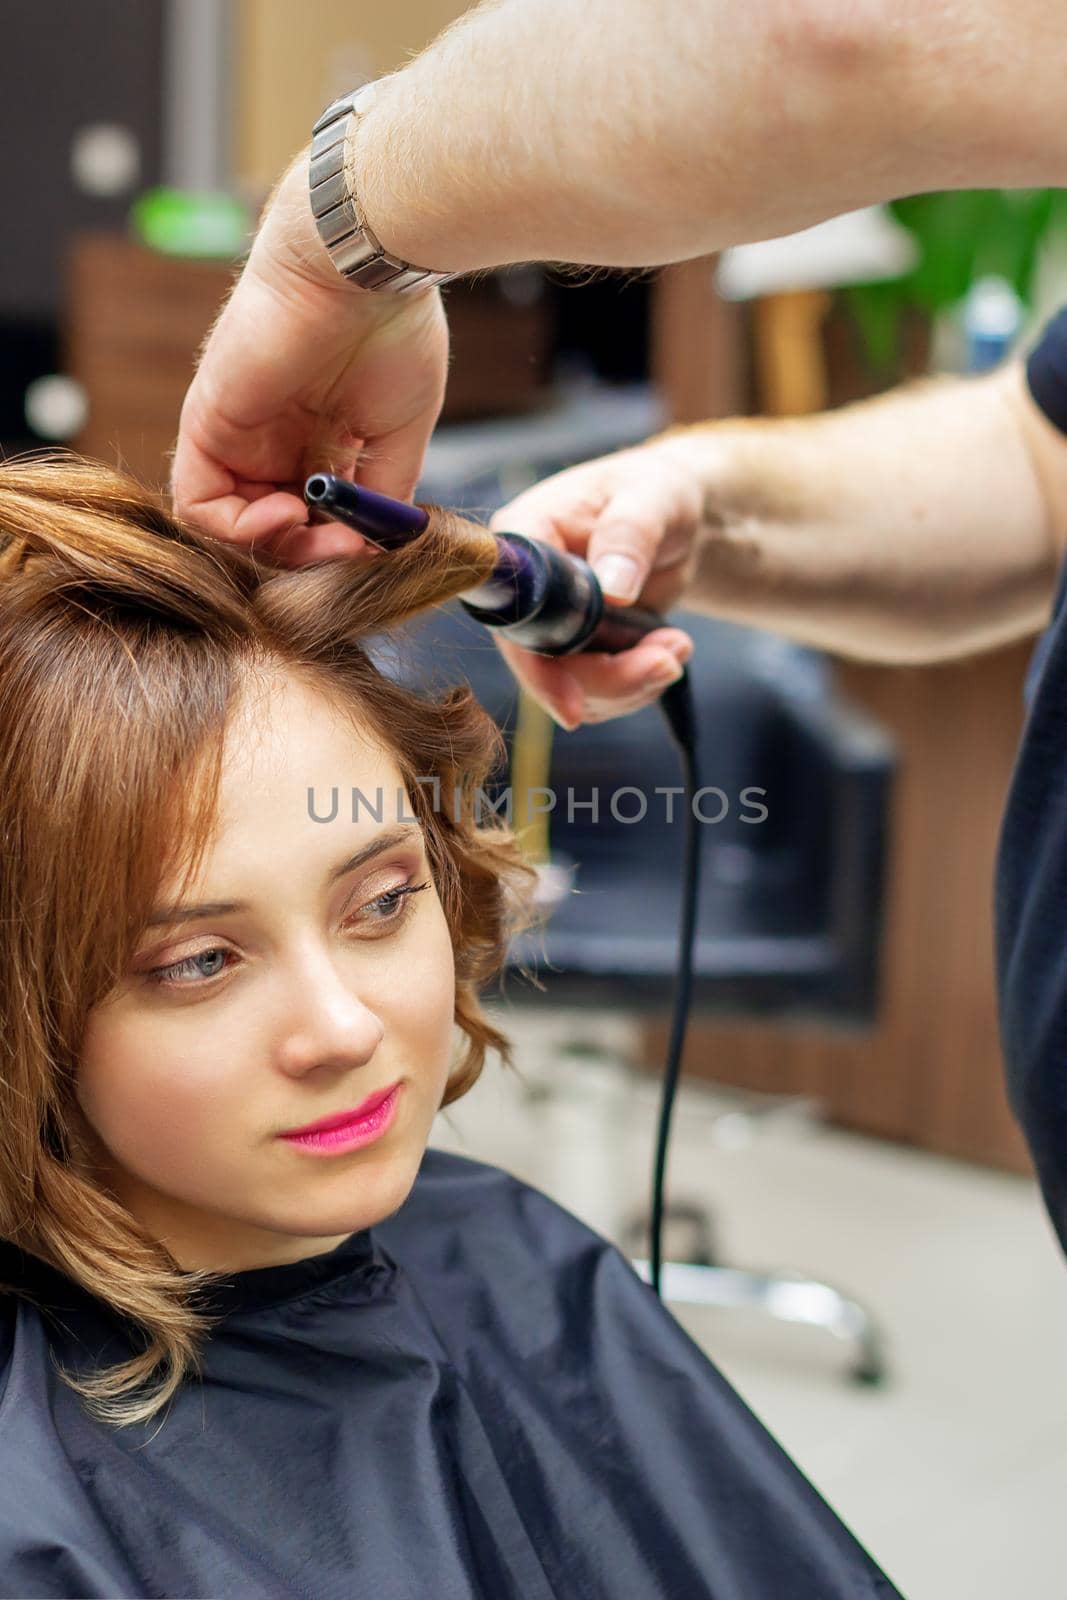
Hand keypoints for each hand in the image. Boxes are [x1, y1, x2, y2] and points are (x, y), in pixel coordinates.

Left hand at [171, 151, 448, 568]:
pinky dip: (237, 530)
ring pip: (232, 526)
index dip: (337, 546)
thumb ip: (383, 494)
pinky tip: (287, 513)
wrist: (364, 268)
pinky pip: (199, 504)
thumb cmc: (393, 331)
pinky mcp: (207, 423)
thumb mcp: (400, 434)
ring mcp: (238, 434)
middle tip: (346, 549)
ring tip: (314, 528)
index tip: (370, 547)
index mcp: (319, 439)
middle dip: (309, 554)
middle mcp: (274, 441)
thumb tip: (375, 551)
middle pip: (272, 529)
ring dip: (275, 547)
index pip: (312, 519)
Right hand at [488, 442, 703, 727]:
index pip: (513, 615)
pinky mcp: (576, 647)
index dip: (537, 667)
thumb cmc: (655, 491)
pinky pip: (597, 691)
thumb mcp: (651, 498)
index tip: (573, 706)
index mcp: (525, 538)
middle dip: (610, 679)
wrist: (675, 513)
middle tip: (671, 660)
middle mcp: (527, 588)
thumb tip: (611, 589)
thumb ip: (629, 536)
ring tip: (679, 644)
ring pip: (574, 688)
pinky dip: (638, 685)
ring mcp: (550, 623)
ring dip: (633, 684)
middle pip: (544, 666)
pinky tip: (669, 649)